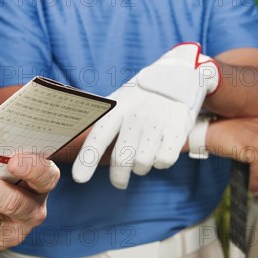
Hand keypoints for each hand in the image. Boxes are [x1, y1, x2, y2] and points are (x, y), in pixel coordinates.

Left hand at [72, 43, 219, 188]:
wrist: (180, 76)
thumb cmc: (143, 94)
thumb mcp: (121, 97)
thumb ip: (104, 118)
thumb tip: (77, 138)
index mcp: (118, 107)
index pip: (99, 136)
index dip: (87, 158)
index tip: (79, 178)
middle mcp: (136, 115)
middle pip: (122, 159)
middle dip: (118, 177)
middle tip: (119, 182)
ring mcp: (158, 122)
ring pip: (143, 164)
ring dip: (141, 168)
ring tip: (143, 156)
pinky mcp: (177, 129)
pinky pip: (164, 161)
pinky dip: (160, 163)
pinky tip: (160, 151)